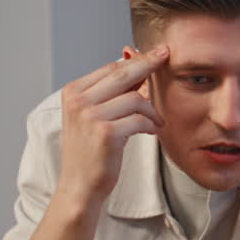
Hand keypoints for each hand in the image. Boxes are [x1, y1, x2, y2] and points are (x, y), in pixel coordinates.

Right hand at [55, 44, 169, 204]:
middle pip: (122, 74)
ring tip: (156, 121)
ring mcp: (90, 116)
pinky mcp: (106, 133)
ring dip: (152, 110)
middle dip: (148, 63)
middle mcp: (78, 101)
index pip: (110, 68)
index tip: (156, 53)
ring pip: (135, 99)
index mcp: (73, 92)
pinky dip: (152, 124)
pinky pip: (140, 119)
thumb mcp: (93, 116)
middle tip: (166, 55)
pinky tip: (154, 131)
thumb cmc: (91, 151)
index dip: (136, 61)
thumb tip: (138, 65)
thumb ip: (110, 93)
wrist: (80, 186)